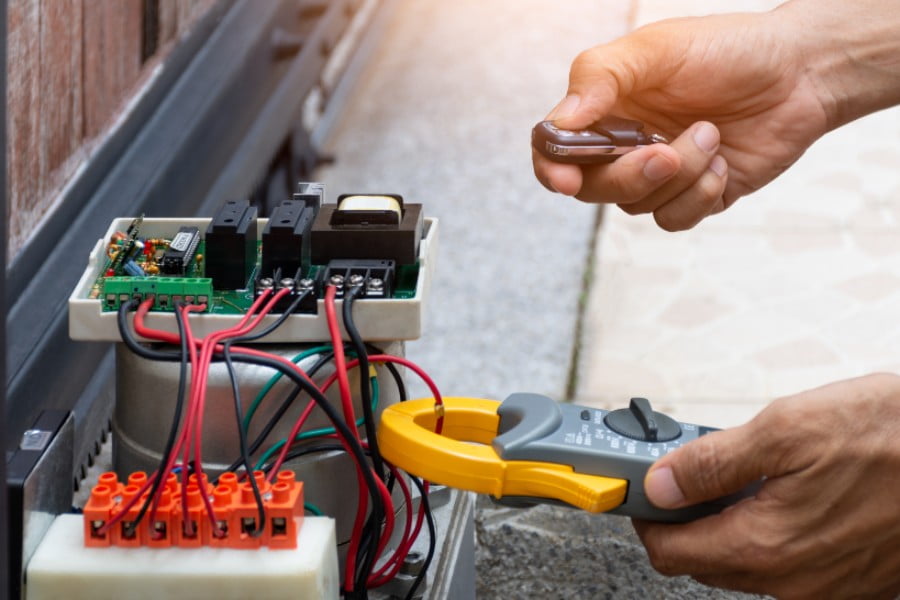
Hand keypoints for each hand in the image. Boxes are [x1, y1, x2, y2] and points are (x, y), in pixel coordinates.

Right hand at [533, 7, 834, 230]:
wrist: (802, 72)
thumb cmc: (727, 50)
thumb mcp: (656, 49)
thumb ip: (599, 78)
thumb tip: (560, 123)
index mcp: (604, 107)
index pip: (555, 148)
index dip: (552, 168)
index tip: (566, 179)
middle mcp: (624, 144)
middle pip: (592, 187)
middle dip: (627, 176)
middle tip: (664, 153)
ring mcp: (658, 174)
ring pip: (636, 205)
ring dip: (679, 175)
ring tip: (711, 134)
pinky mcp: (693, 196)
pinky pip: (673, 219)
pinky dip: (699, 194)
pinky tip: (722, 162)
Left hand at [632, 373, 899, 598]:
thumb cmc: (892, 437)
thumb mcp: (787, 429)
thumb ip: (712, 463)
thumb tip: (658, 482)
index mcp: (763, 546)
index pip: (669, 551)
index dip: (645, 513)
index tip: (639, 483)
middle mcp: (790, 580)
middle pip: (702, 558)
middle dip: (683, 513)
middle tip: (687, 464)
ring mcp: (822, 586)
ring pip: (742, 559)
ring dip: (725, 518)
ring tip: (739, 467)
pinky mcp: (849, 578)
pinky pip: (784, 561)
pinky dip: (766, 527)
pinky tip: (783, 487)